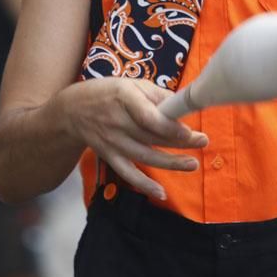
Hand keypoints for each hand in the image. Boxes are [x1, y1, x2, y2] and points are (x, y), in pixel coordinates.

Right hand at [64, 78, 208, 200]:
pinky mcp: (109, 156)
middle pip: (152, 137)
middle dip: (180, 142)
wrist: (72, 110)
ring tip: (192, 164)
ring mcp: (112, 142)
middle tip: (203, 142)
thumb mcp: (131, 84)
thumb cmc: (108, 93)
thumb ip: (157, 95)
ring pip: (145, 157)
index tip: (190, 131)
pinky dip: (144, 184)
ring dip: (170, 163)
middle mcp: (117, 122)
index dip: (170, 127)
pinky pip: (128, 173)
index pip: (149, 117)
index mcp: (125, 98)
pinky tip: (161, 193)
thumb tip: (182, 105)